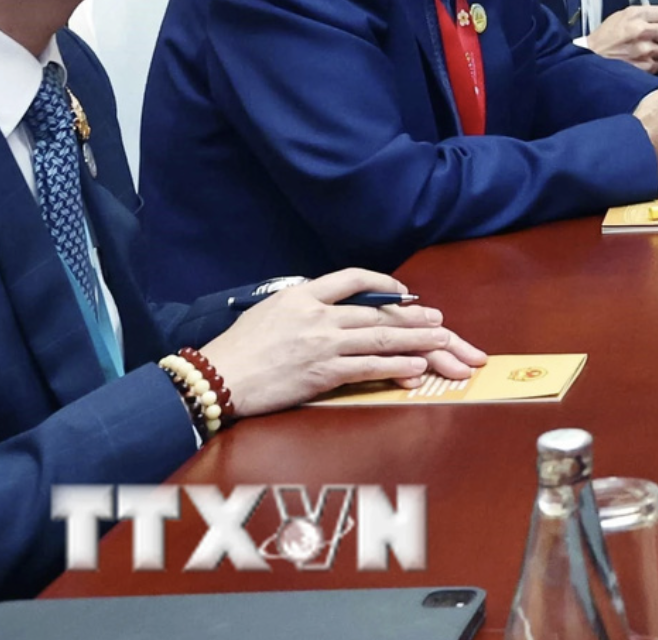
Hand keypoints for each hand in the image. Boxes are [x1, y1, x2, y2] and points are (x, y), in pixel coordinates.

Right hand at [199, 269, 486, 413]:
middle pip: (379, 312)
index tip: (406, 293)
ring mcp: (322, 343)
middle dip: (416, 318)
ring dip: (417, 340)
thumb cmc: (237, 350)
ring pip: (381, 337)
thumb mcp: (268, 312)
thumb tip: (327, 307)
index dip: (385, 284)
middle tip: (442, 323)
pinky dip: (396, 367)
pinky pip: (368, 367)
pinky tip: (416, 369)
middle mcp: (318, 315)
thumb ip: (302, 306)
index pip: (354, 278)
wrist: (213, 380)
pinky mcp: (322, 373)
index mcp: (303, 295)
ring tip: (444, 343)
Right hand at [582, 4, 657, 72]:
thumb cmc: (605, 38)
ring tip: (652, 50)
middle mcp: (642, 31)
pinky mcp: (644, 66)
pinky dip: (657, 63)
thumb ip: (644, 15)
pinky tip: (646, 60)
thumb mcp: (621, 16)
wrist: (589, 58)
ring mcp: (644, 50)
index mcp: (636, 15)